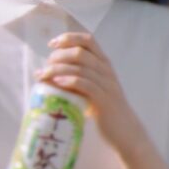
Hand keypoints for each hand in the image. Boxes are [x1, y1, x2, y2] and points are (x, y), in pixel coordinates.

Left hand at [36, 32, 143, 153]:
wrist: (124, 131)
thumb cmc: (103, 109)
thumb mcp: (91, 88)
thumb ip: (77, 78)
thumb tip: (49, 74)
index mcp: (104, 63)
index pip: (88, 40)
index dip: (69, 38)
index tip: (52, 44)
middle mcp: (106, 70)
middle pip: (81, 52)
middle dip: (59, 55)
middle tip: (46, 65)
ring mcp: (106, 84)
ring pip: (81, 68)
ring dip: (58, 69)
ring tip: (43, 75)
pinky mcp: (104, 99)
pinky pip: (86, 85)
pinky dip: (69, 81)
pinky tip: (57, 83)